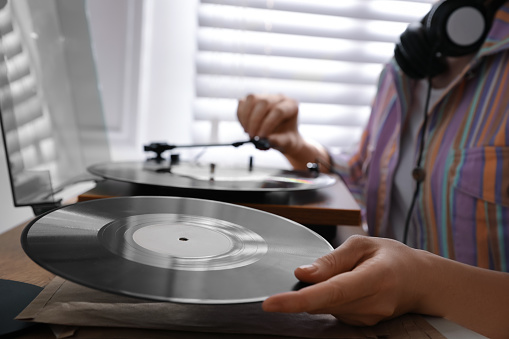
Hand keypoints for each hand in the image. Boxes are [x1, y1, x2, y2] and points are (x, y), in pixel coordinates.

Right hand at [237, 94, 302, 154]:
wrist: (283, 136)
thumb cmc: (287, 138)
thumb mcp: (288, 143)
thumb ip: (279, 141)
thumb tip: (266, 140)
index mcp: (291, 106)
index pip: (278, 111)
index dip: (267, 124)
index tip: (261, 137)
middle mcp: (279, 98)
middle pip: (263, 102)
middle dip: (255, 121)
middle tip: (252, 136)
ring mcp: (265, 96)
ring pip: (251, 98)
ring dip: (246, 117)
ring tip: (247, 132)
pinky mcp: (253, 99)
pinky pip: (243, 102)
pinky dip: (240, 115)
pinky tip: (244, 126)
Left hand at [262, 236, 427, 325]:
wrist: (420, 281)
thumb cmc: (392, 257)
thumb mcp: (363, 245)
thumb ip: (331, 260)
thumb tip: (302, 274)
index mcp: (374, 278)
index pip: (330, 293)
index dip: (298, 301)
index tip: (271, 303)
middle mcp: (372, 304)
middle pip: (323, 303)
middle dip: (305, 291)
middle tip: (311, 272)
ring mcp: (368, 319)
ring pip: (325, 307)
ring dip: (321, 292)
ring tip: (347, 273)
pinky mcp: (362, 325)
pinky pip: (333, 310)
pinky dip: (329, 298)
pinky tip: (347, 285)